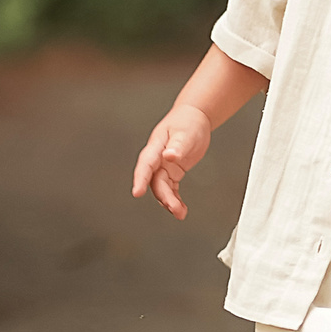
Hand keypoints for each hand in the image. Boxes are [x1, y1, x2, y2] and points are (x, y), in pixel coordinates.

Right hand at [132, 104, 212, 218]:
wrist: (193, 118)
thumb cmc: (187, 122)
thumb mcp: (185, 132)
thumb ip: (178, 145)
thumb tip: (170, 156)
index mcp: (155, 147)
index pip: (145, 165)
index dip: (140, 179)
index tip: (137, 192)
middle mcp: (157, 159)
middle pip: (155, 181)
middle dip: (163, 197)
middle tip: (174, 208)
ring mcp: (164, 166)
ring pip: (162, 188)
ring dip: (169, 201)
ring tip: (180, 213)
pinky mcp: (172, 172)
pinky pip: (171, 188)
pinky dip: (175, 198)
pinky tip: (180, 208)